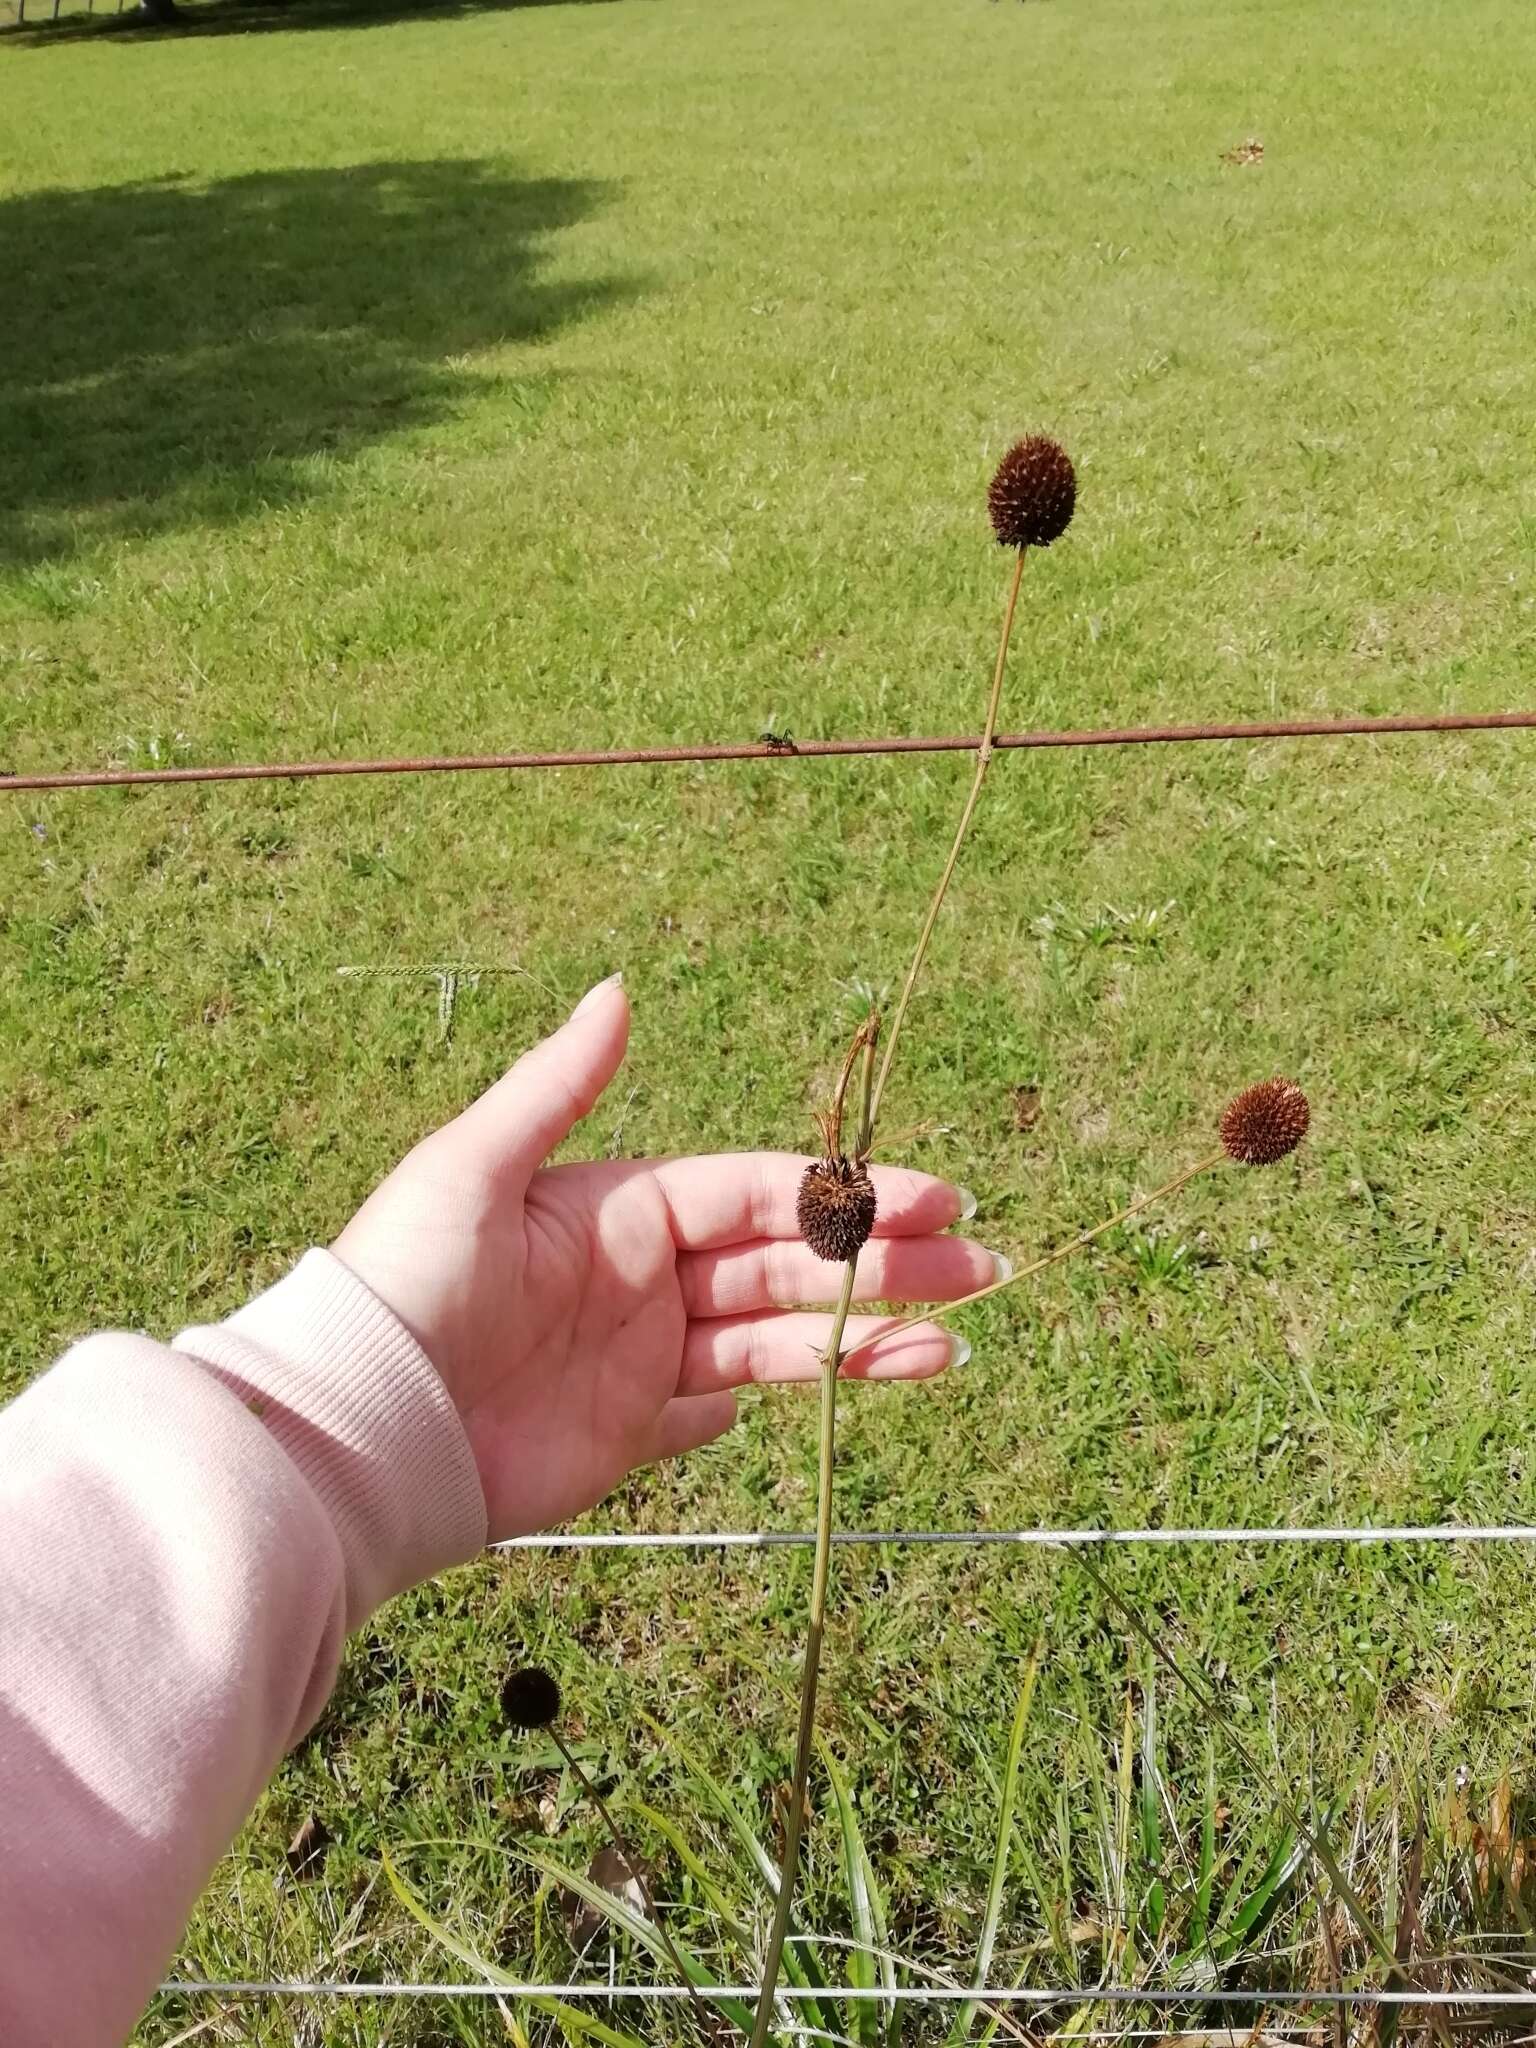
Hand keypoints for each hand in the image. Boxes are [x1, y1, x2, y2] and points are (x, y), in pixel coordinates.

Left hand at [333, 976, 996, 1540]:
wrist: (364, 1426)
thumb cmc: (407, 1280)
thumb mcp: (477, 1167)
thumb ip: (559, 1086)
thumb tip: (619, 987)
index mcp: (622, 1206)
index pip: (757, 1193)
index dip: (844, 1196)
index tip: (934, 1199)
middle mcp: (647, 1275)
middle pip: (788, 1264)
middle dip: (885, 1263)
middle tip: (983, 1269)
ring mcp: (647, 1356)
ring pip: (782, 1340)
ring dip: (869, 1334)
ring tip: (958, 1341)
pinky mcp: (637, 1431)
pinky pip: (735, 1409)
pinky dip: (806, 1397)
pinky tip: (875, 1380)